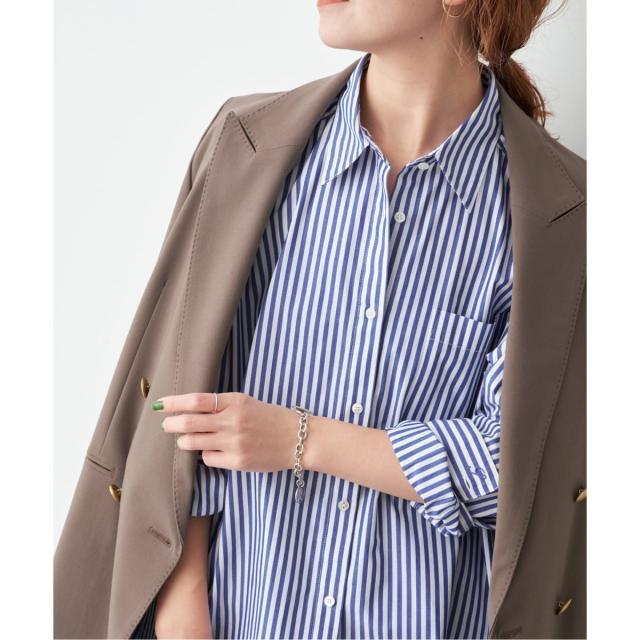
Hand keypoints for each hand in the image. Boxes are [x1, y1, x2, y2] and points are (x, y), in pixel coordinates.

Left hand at [153, 392, 299, 471]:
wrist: (299, 439)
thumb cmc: (271, 419)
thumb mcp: (247, 403)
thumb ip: (221, 405)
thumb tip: (189, 410)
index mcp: (236, 402)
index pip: (196, 401)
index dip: (174, 403)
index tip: (160, 404)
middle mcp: (233, 421)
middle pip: (189, 422)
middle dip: (171, 424)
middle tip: (166, 424)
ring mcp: (235, 443)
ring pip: (194, 443)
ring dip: (185, 441)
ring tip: (187, 439)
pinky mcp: (238, 462)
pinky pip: (208, 458)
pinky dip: (205, 454)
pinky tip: (212, 450)